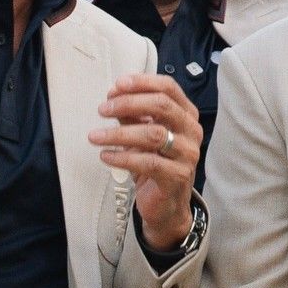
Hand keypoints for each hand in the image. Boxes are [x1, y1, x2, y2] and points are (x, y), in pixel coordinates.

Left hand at [89, 74, 203, 252]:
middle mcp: (191, 130)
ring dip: (119, 133)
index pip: (168, 88)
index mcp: (186, 114)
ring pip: (153, 134)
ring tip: (95, 136)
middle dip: (129, 103)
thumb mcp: (144, 133)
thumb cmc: (156, 163)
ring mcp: (187, 153)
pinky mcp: (177, 176)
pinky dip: (123, 157)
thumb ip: (133, 114)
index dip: (142, 83)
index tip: (117, 85)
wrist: (167, 204)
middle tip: (103, 109)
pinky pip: (148, 162)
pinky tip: (106, 156)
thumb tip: (114, 95)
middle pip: (162, 106)